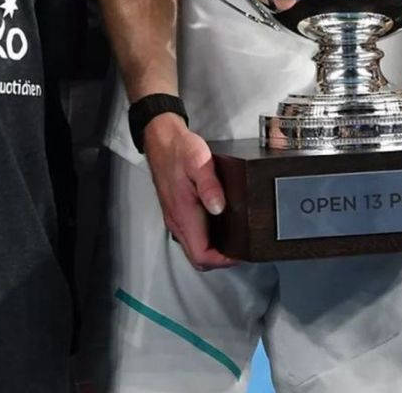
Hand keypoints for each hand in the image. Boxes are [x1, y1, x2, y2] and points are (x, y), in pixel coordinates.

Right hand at [143, 112, 237, 269]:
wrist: (161, 139)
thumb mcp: (199, 162)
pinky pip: (191, 235)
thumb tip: (219, 208)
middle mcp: (177, 220)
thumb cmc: (179, 149)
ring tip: (234, 238)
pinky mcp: (176, 210)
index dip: (222, 261)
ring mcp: (175, 217)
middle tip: (240, 248)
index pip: (201, 255)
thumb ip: (209, 186)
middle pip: (197, 257)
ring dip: (213, 250)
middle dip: (220, 259)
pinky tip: (219, 224)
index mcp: (183, 213)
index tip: (240, 252)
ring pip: (194, 247)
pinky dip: (206, 238)